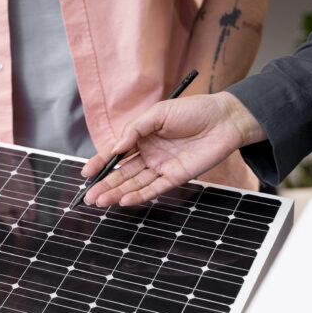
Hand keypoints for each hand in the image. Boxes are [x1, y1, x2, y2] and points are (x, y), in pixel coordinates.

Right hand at [81, 91, 264, 206]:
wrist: (225, 119)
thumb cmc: (193, 110)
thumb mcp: (158, 113)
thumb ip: (135, 129)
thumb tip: (116, 147)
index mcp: (142, 137)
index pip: (115, 153)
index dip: (100, 163)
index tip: (86, 173)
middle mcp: (149, 154)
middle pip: (122, 173)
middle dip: (105, 184)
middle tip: (89, 196)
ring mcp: (162, 167)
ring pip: (135, 183)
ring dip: (117, 193)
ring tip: (100, 202)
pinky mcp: (176, 177)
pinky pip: (155, 189)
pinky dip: (139, 196)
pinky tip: (125, 200)